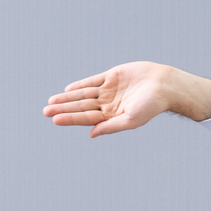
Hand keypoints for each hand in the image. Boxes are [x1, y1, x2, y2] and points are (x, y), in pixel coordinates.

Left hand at [41, 62, 210, 136]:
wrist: (165, 84)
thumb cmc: (152, 105)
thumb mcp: (132, 119)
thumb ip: (111, 127)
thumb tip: (91, 134)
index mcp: (111, 117)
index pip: (86, 118)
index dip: (70, 118)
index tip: (55, 120)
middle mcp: (107, 105)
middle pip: (81, 106)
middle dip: (64, 109)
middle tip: (45, 111)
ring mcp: (109, 90)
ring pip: (83, 94)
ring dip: (68, 98)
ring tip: (51, 102)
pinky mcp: (112, 76)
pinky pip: (93, 81)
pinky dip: (80, 85)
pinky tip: (68, 89)